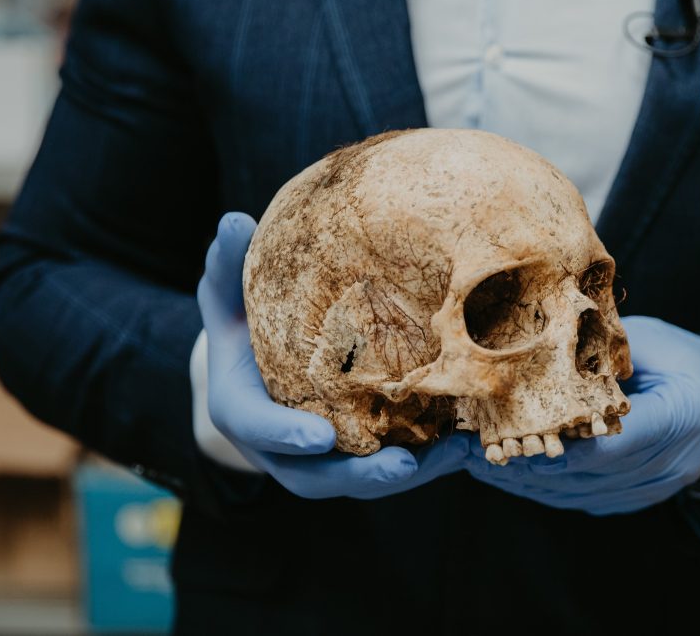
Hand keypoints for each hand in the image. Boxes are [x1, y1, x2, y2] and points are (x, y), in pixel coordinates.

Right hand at [196, 212, 467, 498]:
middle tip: (403, 466)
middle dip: (363, 475)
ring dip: (413, 472)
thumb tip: (233, 220)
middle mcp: (283, 448)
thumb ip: (228, 264)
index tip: (319, 437)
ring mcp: (322, 459)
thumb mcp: (229, 293)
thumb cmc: (244, 323)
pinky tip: (471, 441)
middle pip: (319, 476)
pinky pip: (394, 467)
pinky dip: (432, 459)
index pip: (260, 428)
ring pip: (364, 479)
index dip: (285, 436)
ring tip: (457, 453)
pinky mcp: (358, 457)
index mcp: (243, 410)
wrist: (255, 365)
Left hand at [463, 315, 699, 514]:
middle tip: (468, 449)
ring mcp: (651, 490)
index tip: (506, 435)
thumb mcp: (651, 342)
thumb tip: (535, 346)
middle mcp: (670, 465)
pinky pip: (576, 499)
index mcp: (683, 416)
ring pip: (574, 494)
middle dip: (521, 464)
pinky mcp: (630, 501)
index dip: (557, 446)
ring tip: (471, 459)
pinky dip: (537, 486)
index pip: (612, 445)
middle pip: (585, 476)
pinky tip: (502, 470)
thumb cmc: (682, 361)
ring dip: (520, 480)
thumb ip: (603, 353)